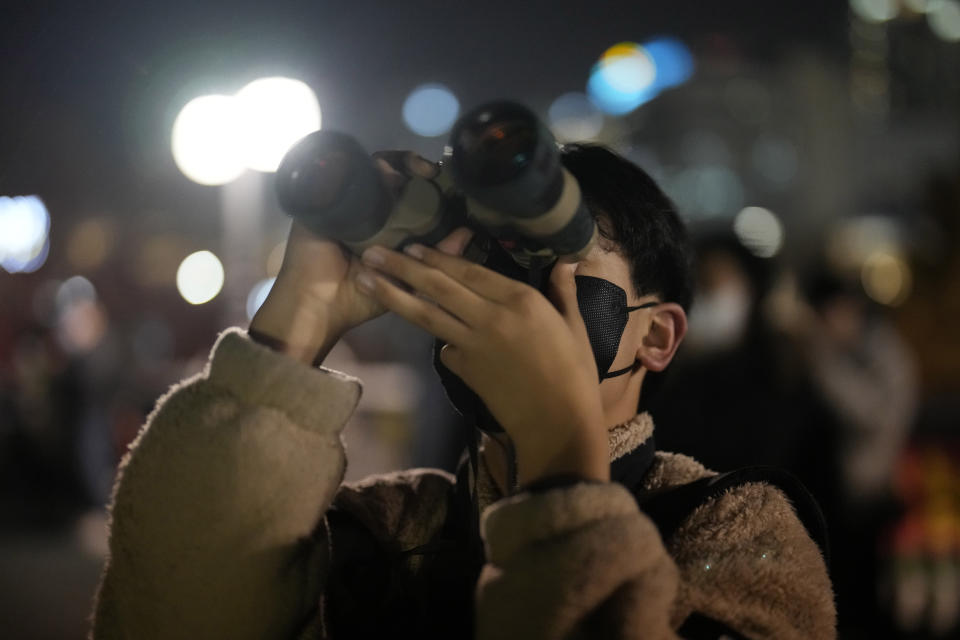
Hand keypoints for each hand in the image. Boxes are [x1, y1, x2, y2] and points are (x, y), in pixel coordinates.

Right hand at [249, 151, 448, 364]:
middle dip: (413, 166)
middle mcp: (367, 212)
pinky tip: (381, 168)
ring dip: (394, 162)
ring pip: (370, 168)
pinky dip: (362, 165)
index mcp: (386, 228)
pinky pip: (342, 172)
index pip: (408, 196)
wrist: (318, 307)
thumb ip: (437, 259)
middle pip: (390, 175)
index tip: (445, 186)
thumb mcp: (406, 281)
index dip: (427, 187)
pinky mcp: (323, 199)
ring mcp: (344, 203)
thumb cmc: (357, 299)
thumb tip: (467, 234)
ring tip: (413, 168)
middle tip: (430, 170)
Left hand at [355, 242, 608, 484]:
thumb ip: (563, 291)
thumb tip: (567, 260)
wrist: (556, 423)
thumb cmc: (574, 373)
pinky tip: (426, 334)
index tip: (412, 245)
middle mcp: (490, 316)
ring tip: (365, 280)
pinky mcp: (463, 369)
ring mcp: (472, 344)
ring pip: (425, 314)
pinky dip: (437, 340)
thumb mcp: (574, 327)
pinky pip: (443, 348)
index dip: (438, 257)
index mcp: (520, 300)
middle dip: (402, 267)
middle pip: (438, 286)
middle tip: (372, 252)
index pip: (469, 270)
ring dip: (392, 295)